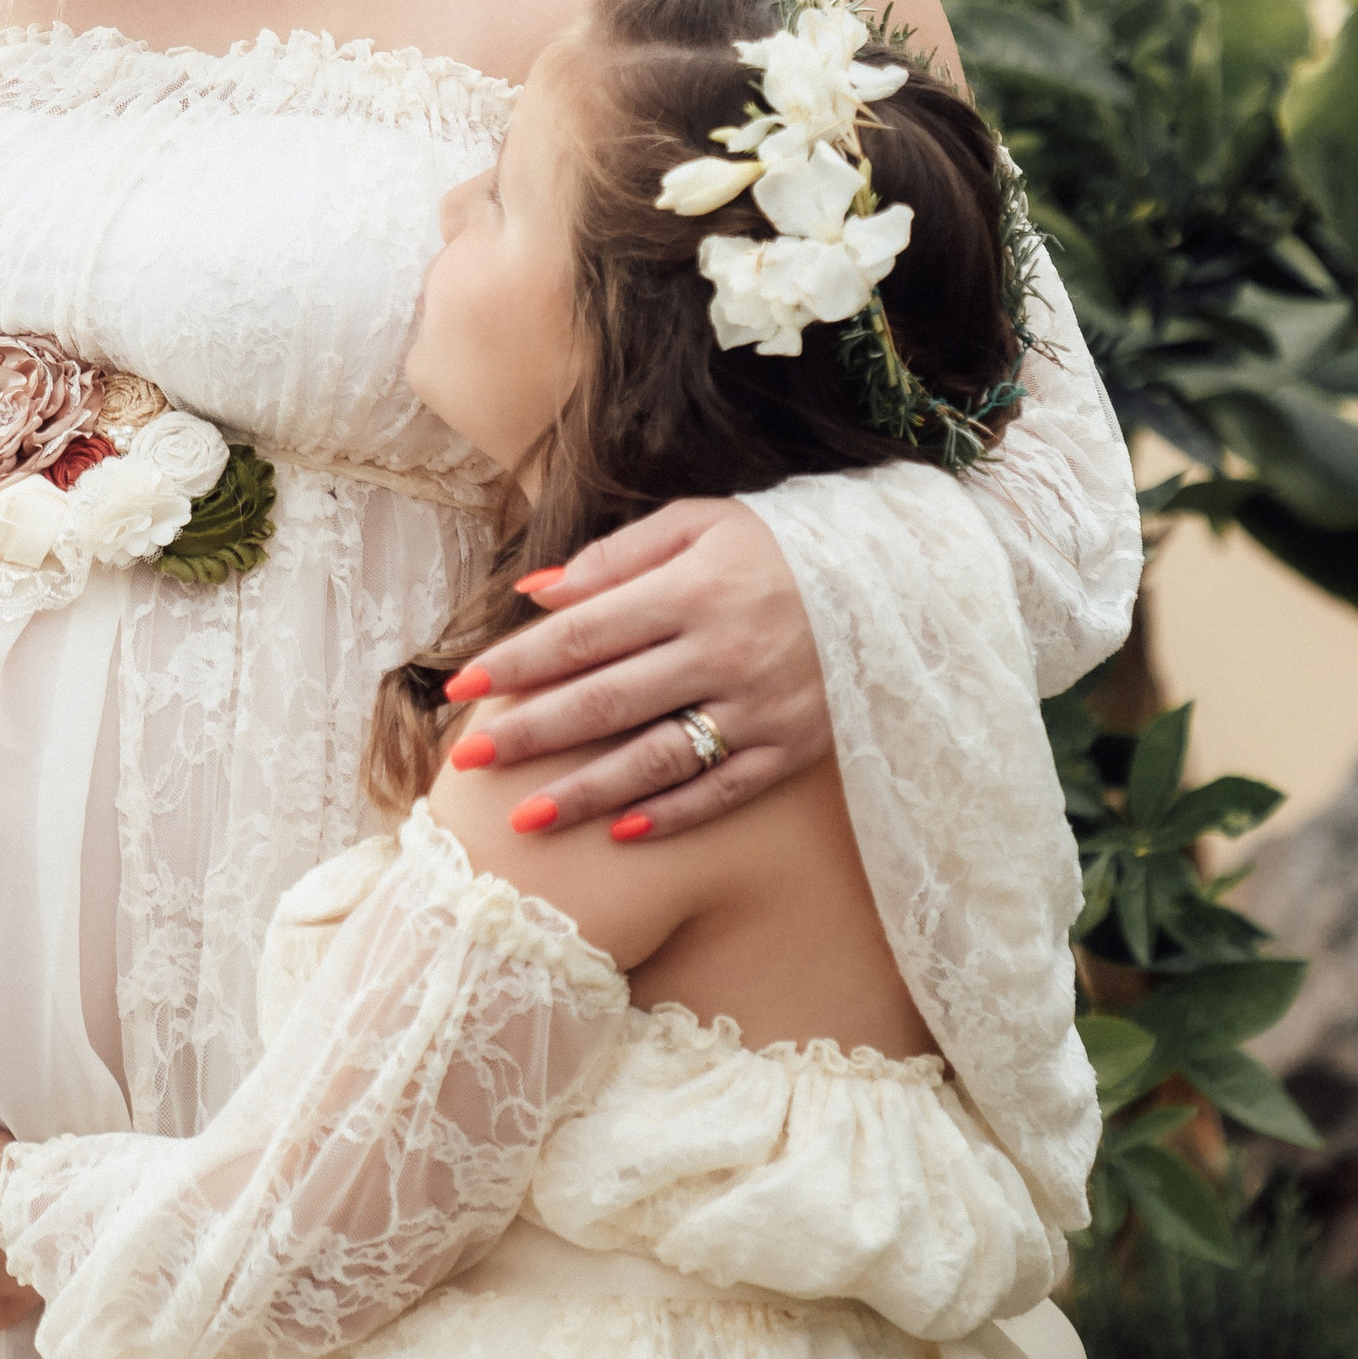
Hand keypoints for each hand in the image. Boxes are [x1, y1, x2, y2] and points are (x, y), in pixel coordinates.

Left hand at [449, 500, 829, 839]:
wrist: (895, 581)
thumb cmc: (778, 545)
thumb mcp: (701, 525)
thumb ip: (617, 557)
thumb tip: (536, 591)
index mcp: (692, 588)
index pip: (584, 633)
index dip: (518, 662)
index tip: (462, 689)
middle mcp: (722, 651)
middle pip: (607, 701)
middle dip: (532, 734)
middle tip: (472, 761)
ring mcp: (760, 706)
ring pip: (658, 759)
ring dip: (588, 792)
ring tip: (527, 821)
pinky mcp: (793, 747)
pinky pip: (724, 791)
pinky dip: (674, 814)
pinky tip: (623, 833)